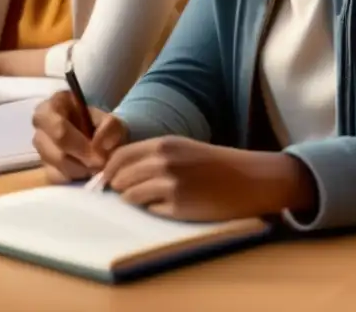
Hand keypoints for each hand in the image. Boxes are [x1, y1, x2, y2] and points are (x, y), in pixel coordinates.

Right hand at [31, 91, 127, 182]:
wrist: (97, 134)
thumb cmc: (100, 124)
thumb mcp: (111, 120)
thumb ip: (110, 128)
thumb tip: (99, 146)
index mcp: (52, 107)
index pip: (59, 128)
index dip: (80, 145)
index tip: (100, 155)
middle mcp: (40, 127)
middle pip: (57, 153)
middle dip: (82, 161)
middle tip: (101, 164)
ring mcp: (40, 148)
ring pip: (57, 167)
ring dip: (80, 170)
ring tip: (96, 165)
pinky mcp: (44, 166)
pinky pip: (57, 178)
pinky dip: (74, 177)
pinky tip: (85, 170)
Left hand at [99, 137, 317, 221]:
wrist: (246, 179)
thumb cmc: (213, 164)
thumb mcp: (181, 148)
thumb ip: (151, 155)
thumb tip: (117, 171)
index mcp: (163, 144)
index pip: (119, 157)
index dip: (110, 170)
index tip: (109, 179)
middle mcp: (163, 162)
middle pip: (120, 178)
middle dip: (120, 187)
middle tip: (129, 192)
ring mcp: (170, 185)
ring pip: (130, 196)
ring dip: (135, 199)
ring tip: (153, 198)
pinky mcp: (178, 207)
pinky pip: (150, 211)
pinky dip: (154, 210)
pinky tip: (170, 205)